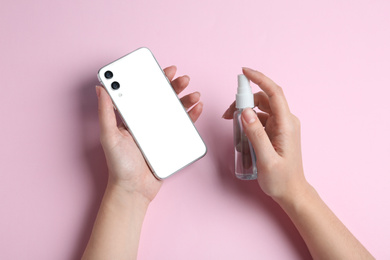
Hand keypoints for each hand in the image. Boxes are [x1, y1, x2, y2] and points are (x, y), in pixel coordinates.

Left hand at [96, 66, 202, 202]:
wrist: (134, 190)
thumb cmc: (119, 165)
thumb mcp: (109, 136)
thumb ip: (105, 112)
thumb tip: (100, 87)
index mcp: (132, 117)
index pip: (144, 92)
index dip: (154, 79)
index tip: (163, 70)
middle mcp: (146, 121)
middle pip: (162, 98)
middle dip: (174, 86)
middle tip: (183, 78)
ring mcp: (160, 131)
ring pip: (175, 110)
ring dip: (186, 99)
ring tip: (194, 93)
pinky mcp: (171, 141)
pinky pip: (183, 126)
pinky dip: (192, 116)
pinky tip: (197, 108)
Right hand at [223, 67, 308, 202]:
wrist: (291, 192)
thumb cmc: (281, 180)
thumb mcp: (266, 159)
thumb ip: (256, 135)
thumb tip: (245, 112)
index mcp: (286, 124)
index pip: (274, 93)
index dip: (260, 79)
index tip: (244, 72)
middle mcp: (286, 121)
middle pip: (264, 99)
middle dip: (244, 101)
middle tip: (227, 114)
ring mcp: (281, 126)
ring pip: (261, 108)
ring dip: (245, 112)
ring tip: (231, 124)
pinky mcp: (276, 132)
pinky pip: (261, 119)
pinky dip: (248, 121)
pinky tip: (240, 133)